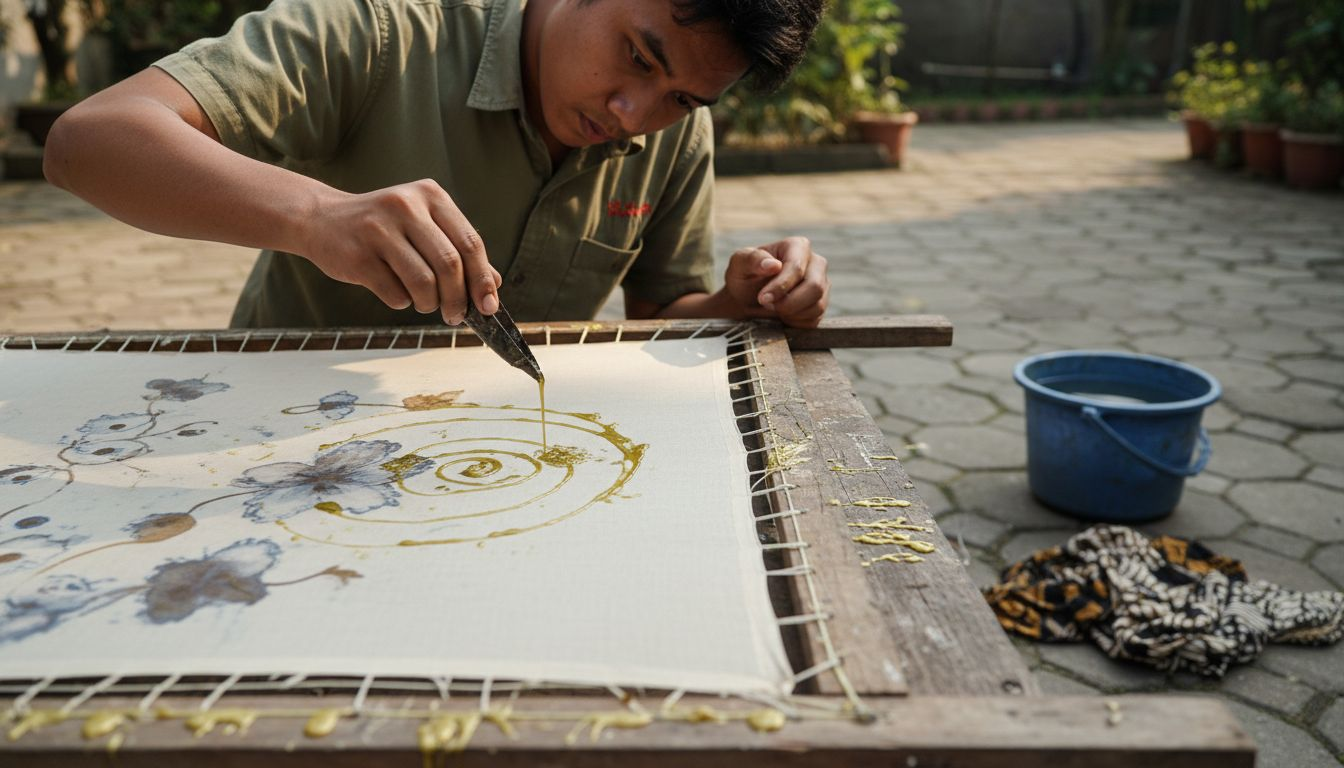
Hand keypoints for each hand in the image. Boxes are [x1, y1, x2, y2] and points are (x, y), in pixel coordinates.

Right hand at [300, 179, 501, 323]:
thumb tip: (493, 286)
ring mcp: (379, 229)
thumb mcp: (423, 226)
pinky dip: (402, 301)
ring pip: (424, 283)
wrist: (321, 219)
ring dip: (430, 304)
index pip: (470, 242)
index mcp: (429, 195)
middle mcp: (405, 206)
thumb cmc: (383, 227)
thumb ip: (457, 251)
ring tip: (425, 304)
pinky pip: (395, 294)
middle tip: (457, 316)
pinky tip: (395, 291)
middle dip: (458, 299)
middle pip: (449, 265)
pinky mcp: (357, 255)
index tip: (489, 306)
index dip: (483, 279)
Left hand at [723, 236, 828, 326]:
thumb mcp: (739, 265)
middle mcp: (816, 263)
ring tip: (773, 307)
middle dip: (789, 303)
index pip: (797, 268)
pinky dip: (794, 322)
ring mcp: (822, 284)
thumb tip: (773, 265)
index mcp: (798, 246)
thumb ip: (752, 260)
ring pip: (817, 305)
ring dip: (790, 313)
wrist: (746, 300)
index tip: (762, 298)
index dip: (780, 286)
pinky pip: (814, 319)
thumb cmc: (744, 278)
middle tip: (767, 305)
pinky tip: (781, 314)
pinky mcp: (820, 304)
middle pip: (815, 287)